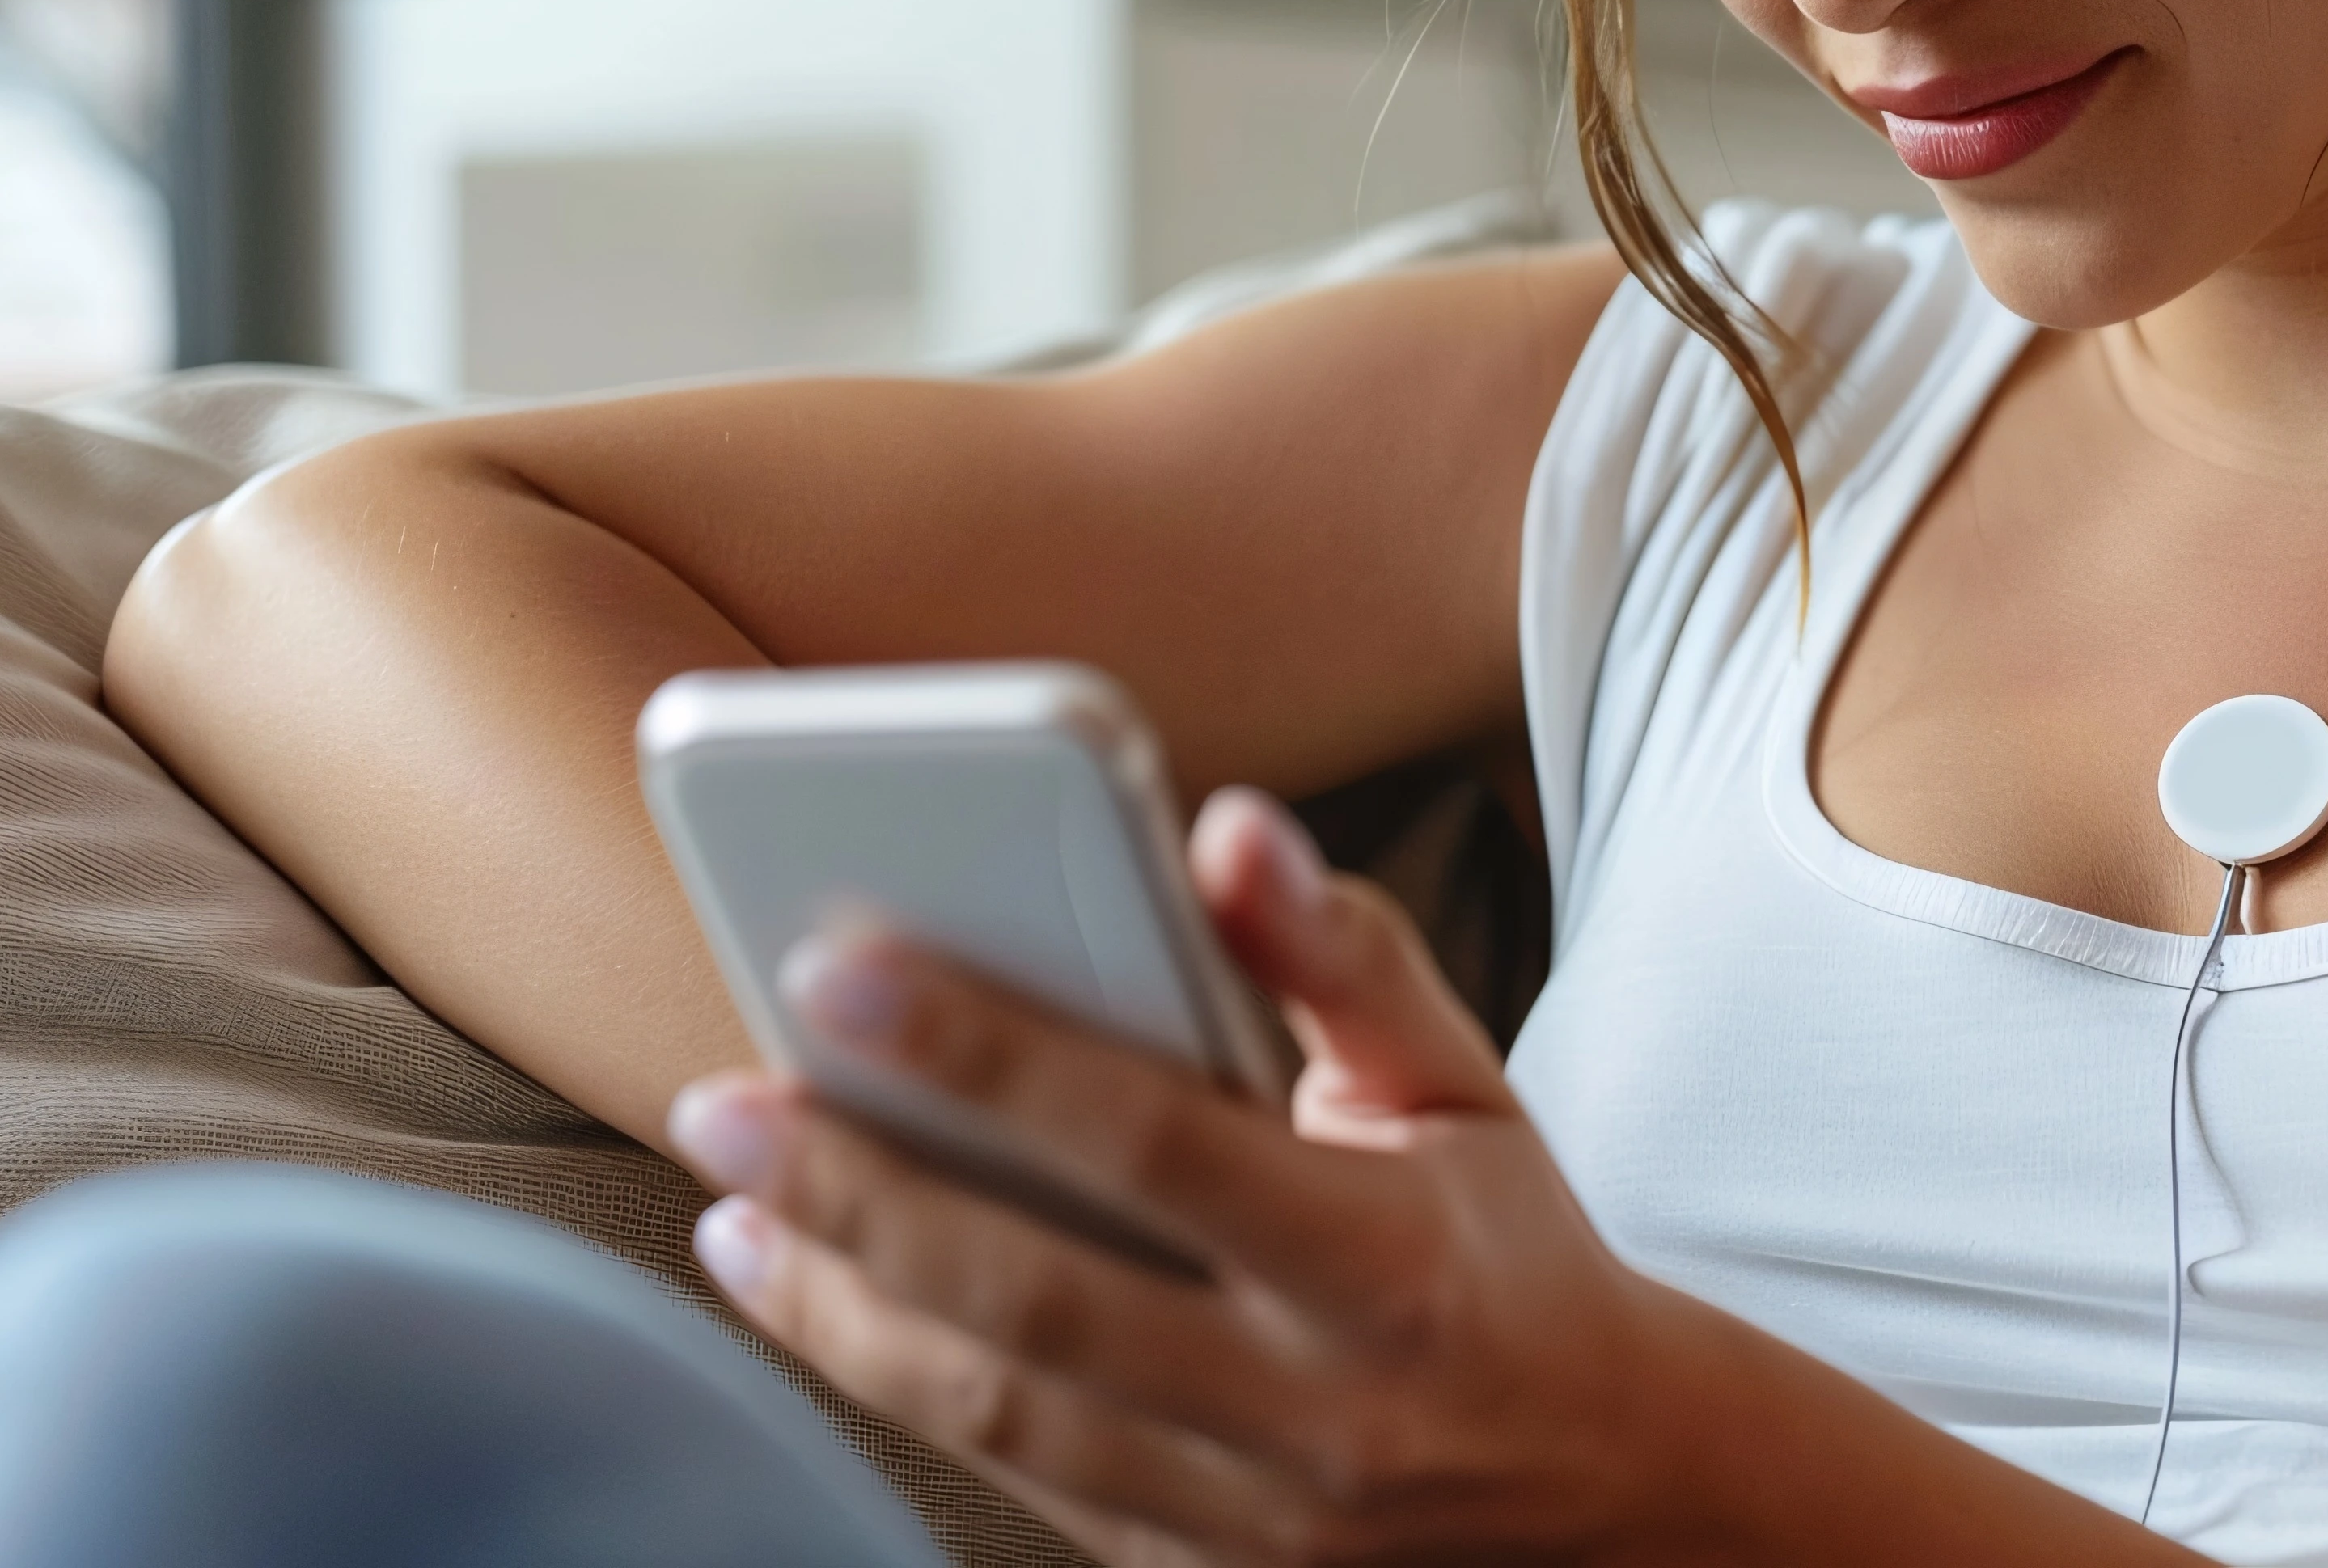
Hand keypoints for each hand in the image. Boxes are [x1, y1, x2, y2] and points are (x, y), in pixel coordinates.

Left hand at [666, 788, 1741, 1564]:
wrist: (1602, 1489)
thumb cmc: (1507, 1250)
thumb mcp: (1459, 1084)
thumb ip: (1340, 954)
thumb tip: (1228, 828)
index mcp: (1382, 1258)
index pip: (1156, 1140)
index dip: (990, 1051)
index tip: (844, 963)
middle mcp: (1310, 1405)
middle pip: (1035, 1292)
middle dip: (857, 1188)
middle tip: (725, 1094)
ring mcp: (1243, 1516)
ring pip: (995, 1409)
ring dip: (837, 1301)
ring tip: (732, 1198)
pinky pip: (1011, 1482)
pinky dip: (892, 1385)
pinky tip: (813, 1298)